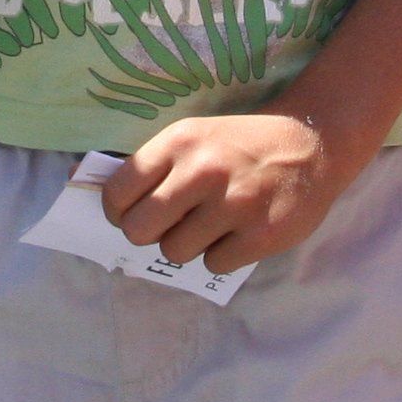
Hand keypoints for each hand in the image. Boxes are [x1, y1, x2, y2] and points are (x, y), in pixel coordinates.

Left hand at [102, 110, 353, 271]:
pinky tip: (239, 231)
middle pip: (139, 230)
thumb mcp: (194, 137)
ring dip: (189, 244)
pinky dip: (223, 254)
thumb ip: (152, 166)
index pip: (118, 192)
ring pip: (174, 252)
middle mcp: (202, 171)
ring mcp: (233, 205)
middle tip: (171, 223)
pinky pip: (213, 265)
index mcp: (179, 142)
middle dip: (150, 232)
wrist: (312, 143)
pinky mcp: (260, 235)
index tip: (132, 212)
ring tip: (212, 223)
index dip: (119, 211)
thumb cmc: (241, 144)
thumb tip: (89, 189)